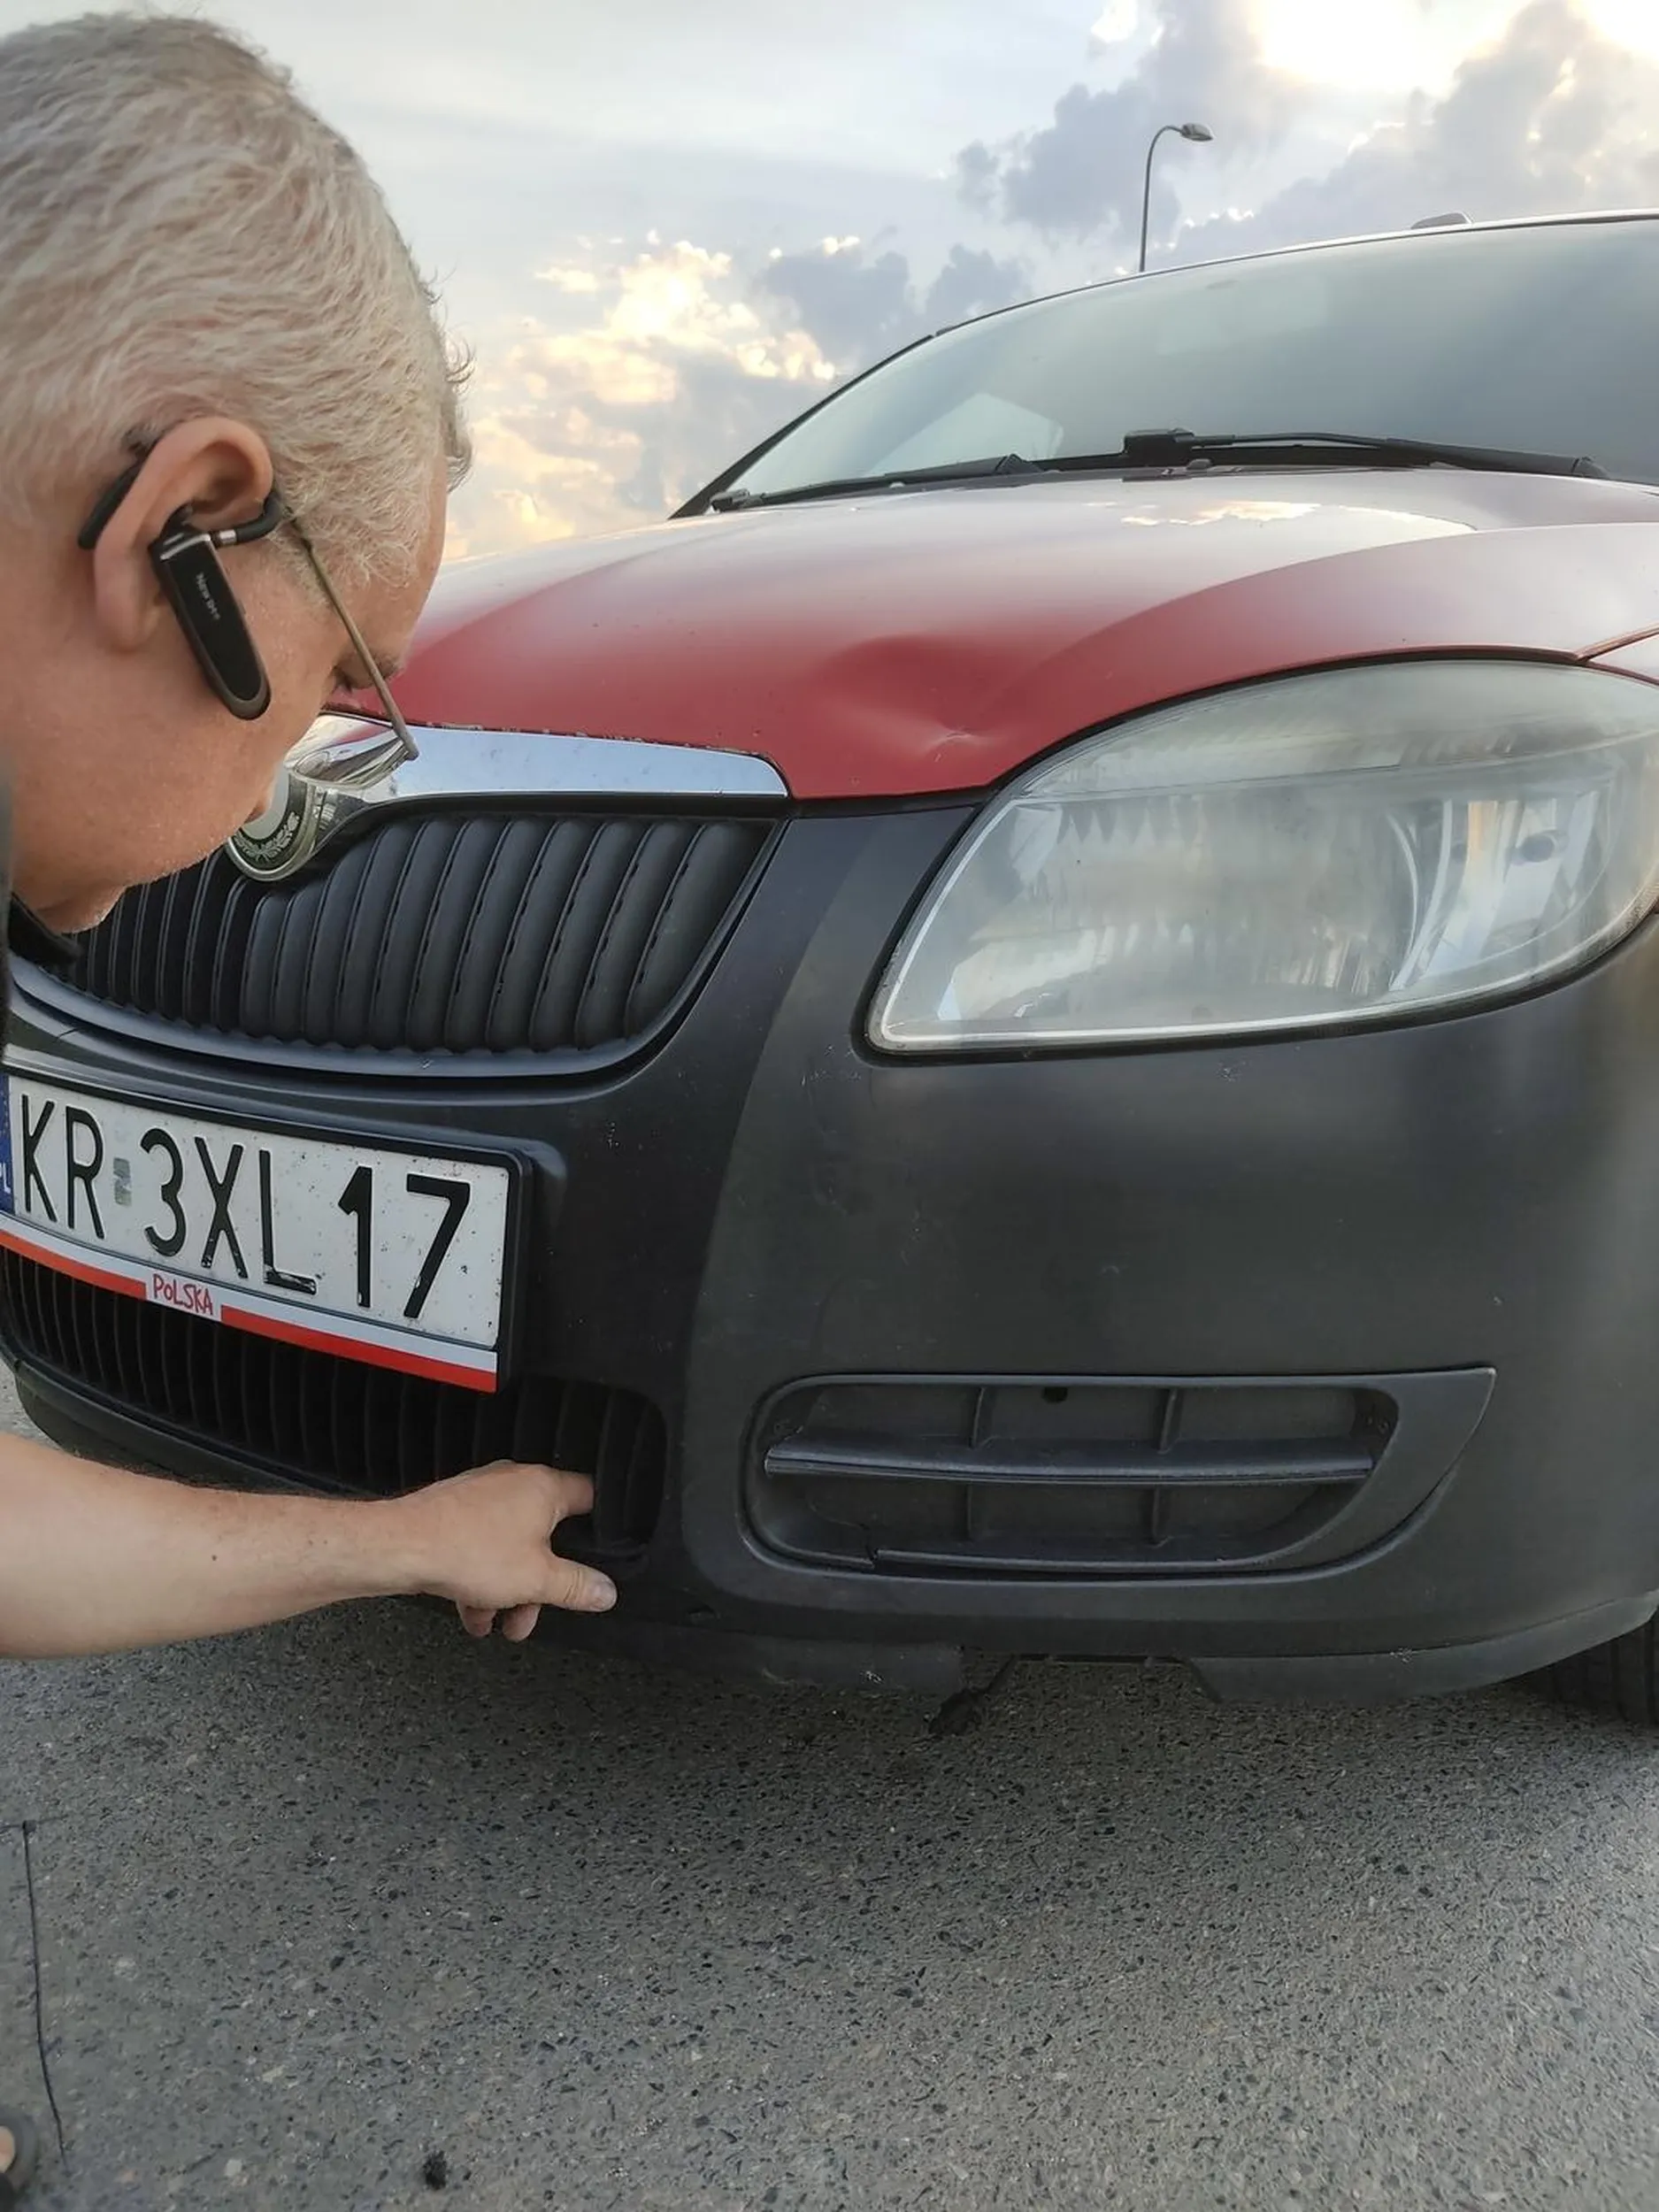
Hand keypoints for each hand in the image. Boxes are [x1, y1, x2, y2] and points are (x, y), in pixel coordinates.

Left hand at [384, 1461, 616, 1641]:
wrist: (401, 1547)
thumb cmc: (469, 1551)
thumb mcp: (537, 1580)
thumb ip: (577, 1586)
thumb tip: (606, 1591)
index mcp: (544, 1487)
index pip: (589, 1498)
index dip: (599, 1528)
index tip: (600, 1553)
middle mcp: (514, 1482)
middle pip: (544, 1535)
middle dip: (538, 1583)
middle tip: (530, 1613)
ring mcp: (481, 1495)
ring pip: (508, 1545)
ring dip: (506, 1589)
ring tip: (493, 1622)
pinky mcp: (454, 1511)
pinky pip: (479, 1546)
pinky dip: (480, 1578)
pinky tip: (471, 1611)